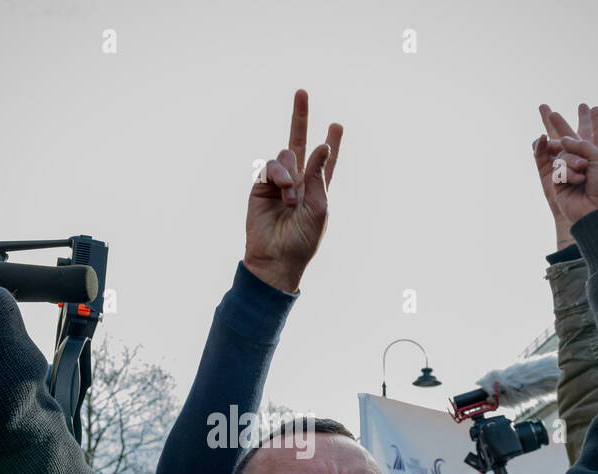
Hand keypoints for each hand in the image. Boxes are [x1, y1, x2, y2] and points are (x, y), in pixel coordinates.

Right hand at [243, 90, 342, 292]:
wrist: (276, 258)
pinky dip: (278, 173)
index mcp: (317, 189)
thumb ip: (319, 175)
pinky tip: (282, 189)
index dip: (331, 144)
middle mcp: (297, 182)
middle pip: (299, 143)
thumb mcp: (319, 207)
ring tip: (291, 197)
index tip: (337, 126)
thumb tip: (322, 144)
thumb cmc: (303, 239)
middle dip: (300, 117)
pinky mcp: (260, 187)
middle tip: (302, 91)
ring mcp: (277, 183)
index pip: (325, 162)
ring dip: (289, 171)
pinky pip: (269, 165)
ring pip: (284, 155)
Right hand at [533, 104, 597, 248]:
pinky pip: (556, 167)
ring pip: (562, 152)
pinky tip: (574, 176)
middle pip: (571, 138)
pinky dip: (565, 170)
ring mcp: (570, 171)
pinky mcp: (558, 182)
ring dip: (572, 160)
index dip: (596, 121)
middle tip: (548, 110)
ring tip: (582, 171)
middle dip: (560, 124)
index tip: (593, 107)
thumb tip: (561, 140)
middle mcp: (586, 161)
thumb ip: (582, 144)